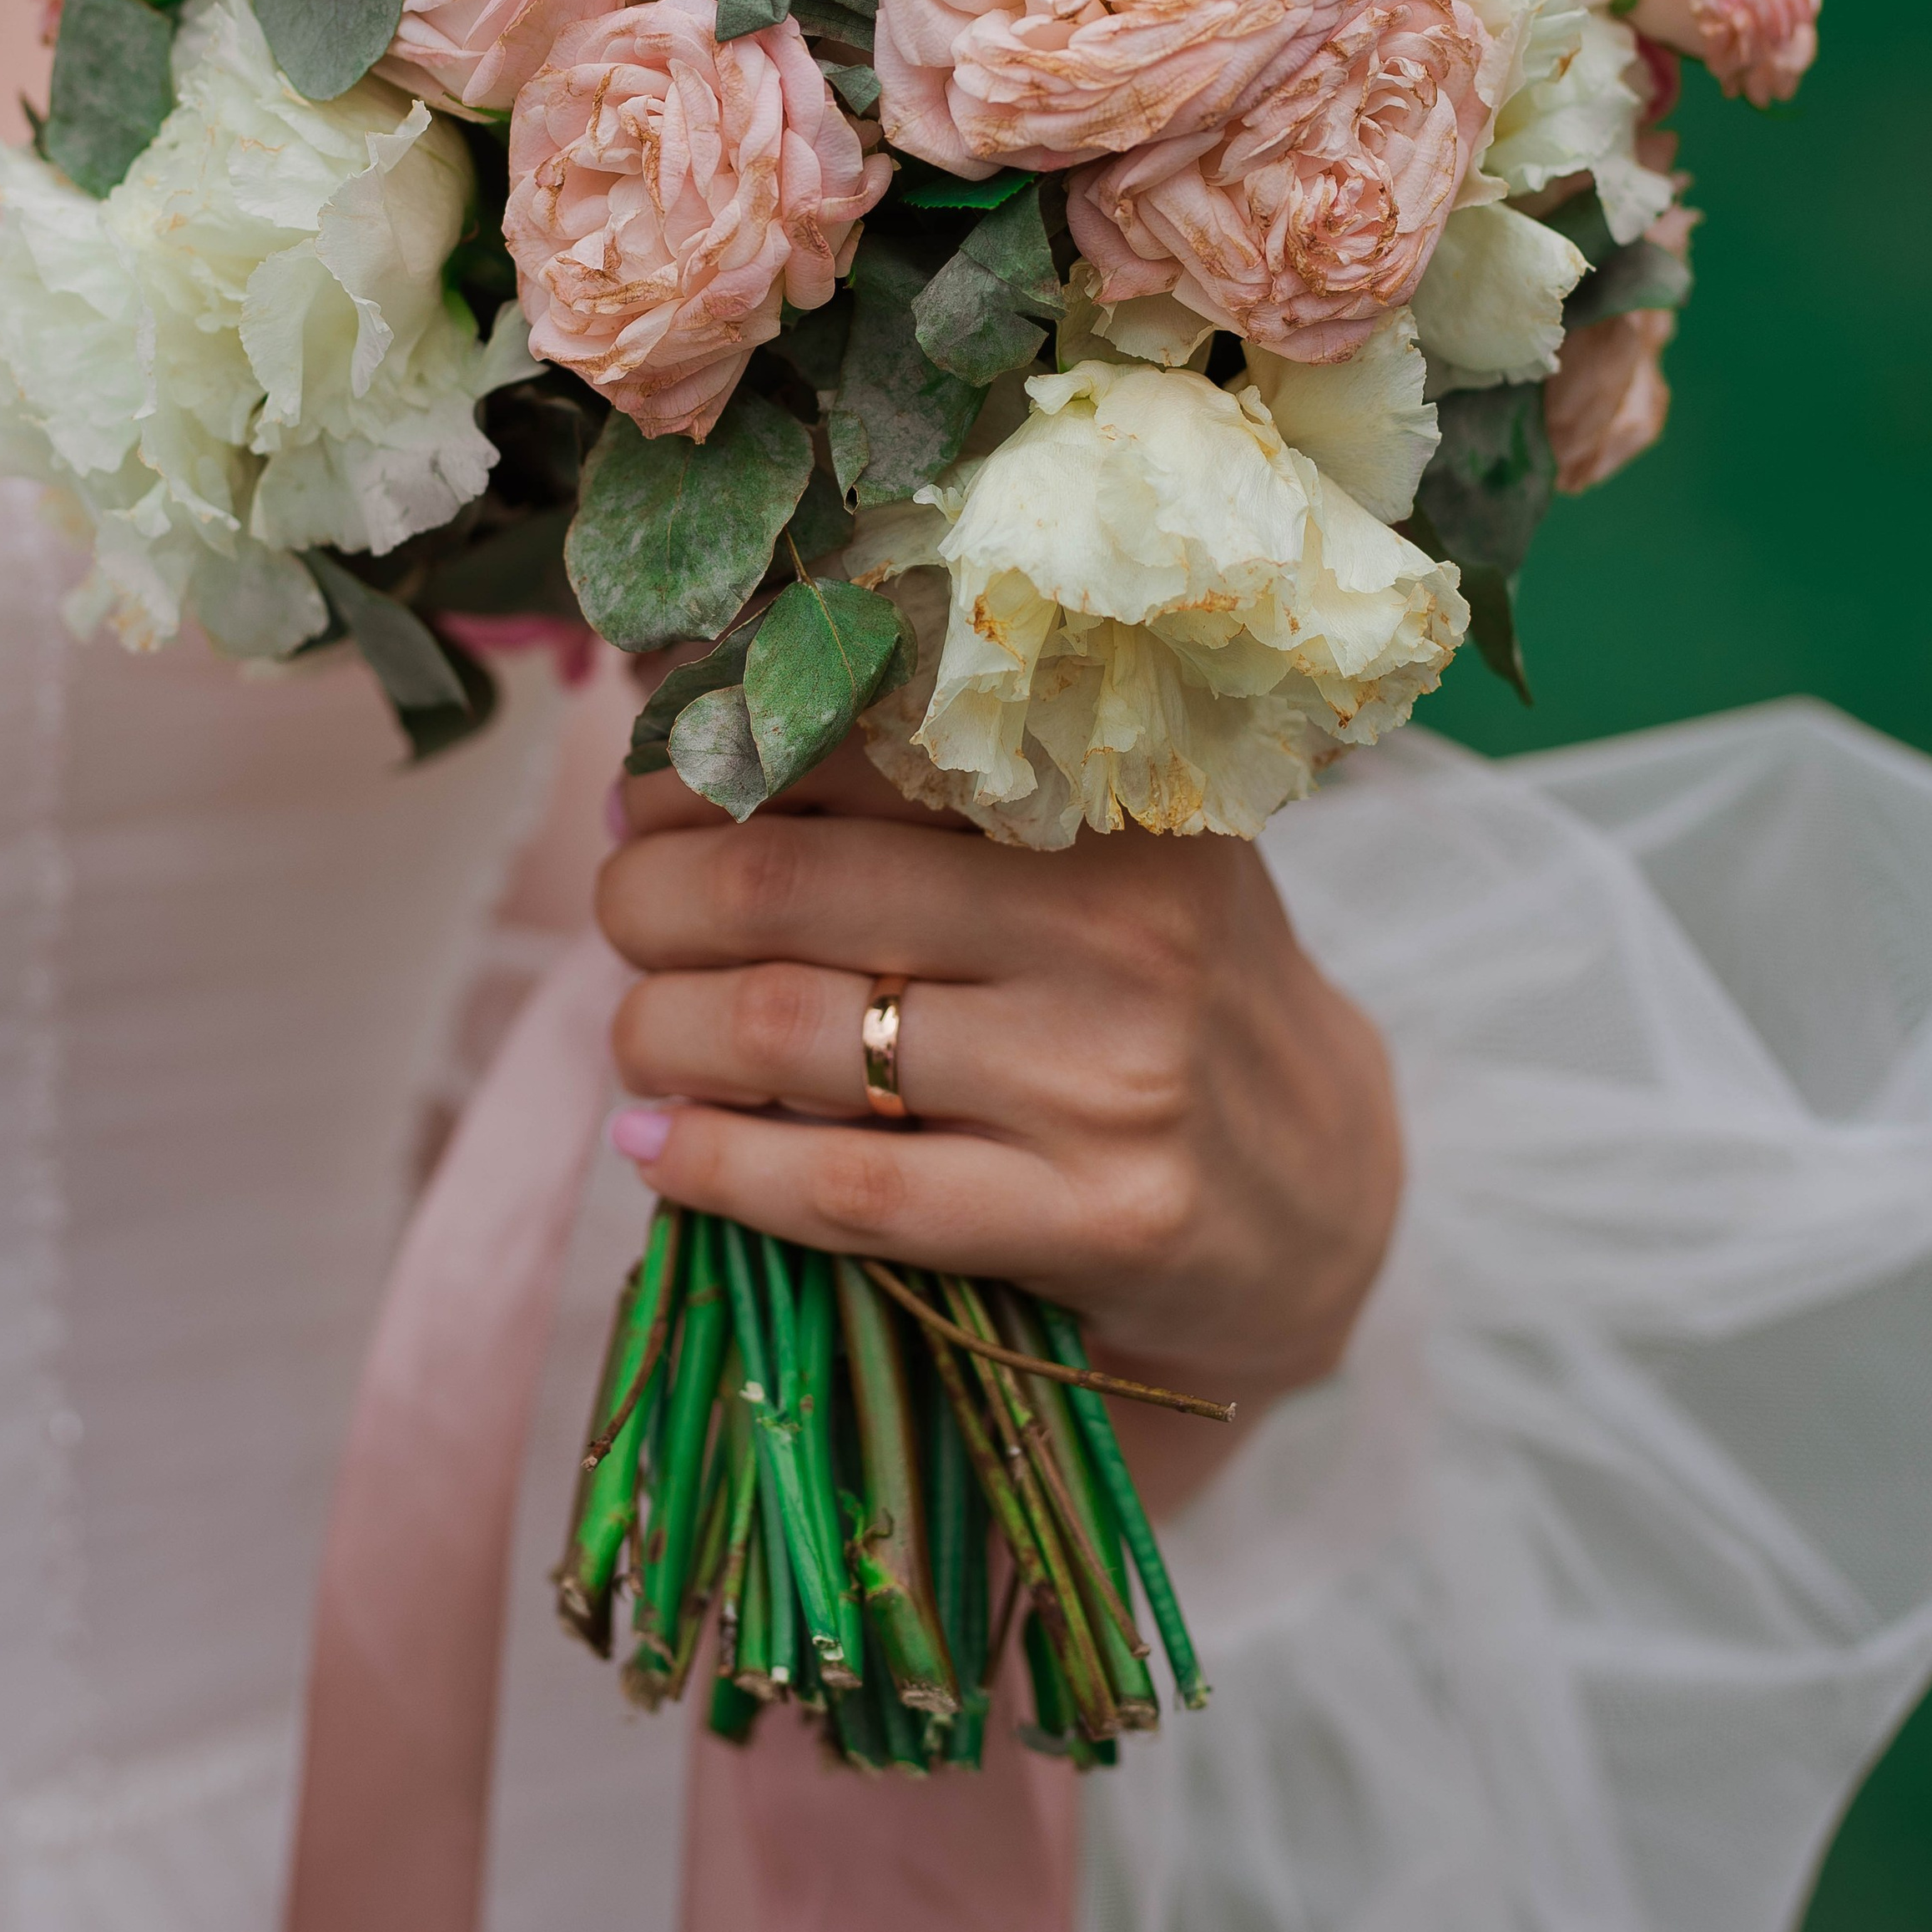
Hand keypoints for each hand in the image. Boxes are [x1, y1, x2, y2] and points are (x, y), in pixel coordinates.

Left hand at [596, 736, 1399, 1512]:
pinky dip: (713, 1165)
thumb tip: (676, 715)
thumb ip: (930, 782)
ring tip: (634, 1034)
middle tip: (621, 912)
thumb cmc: (1153, 986)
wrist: (1310, 1188)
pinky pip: (843, 1187)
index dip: (704, 765)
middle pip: (784, 884)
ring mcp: (1109, 1075)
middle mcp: (1117, 919)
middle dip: (649, 896)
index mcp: (1107, 792)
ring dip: (657, 1030)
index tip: (643, 796)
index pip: (845, 744)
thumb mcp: (1095, 848)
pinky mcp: (1097, 1216)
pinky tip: (655, 1149)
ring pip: (790, 1032)